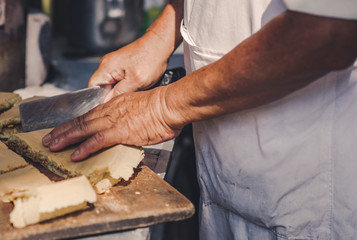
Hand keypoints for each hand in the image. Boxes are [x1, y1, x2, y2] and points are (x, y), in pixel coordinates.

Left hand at [42, 87, 182, 160]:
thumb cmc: (162, 108)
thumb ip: (131, 118)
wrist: (170, 105)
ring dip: (66, 138)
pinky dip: (85, 147)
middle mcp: (111, 111)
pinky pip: (98, 140)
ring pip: (84, 128)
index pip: (90, 114)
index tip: (65, 128)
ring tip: (53, 145)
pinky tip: (75, 154)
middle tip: (49, 138)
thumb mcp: (141, 108)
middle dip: (63, 130)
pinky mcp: (120, 131)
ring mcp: (114, 120)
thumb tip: (129, 127)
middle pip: (82, 120)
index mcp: (116, 105)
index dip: (75, 123)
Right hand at [89, 37, 167, 101]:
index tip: (107, 107)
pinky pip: (117, 80)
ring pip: (110, 84)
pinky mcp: (121, 66)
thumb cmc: (150, 59)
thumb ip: (119, 93)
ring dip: (119, 91)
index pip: (92, 87)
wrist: (159, 45)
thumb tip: (106, 103)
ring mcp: (113, 65)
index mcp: (106, 67)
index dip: (97, 99)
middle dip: (110, 96)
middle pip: (101, 87)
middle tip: (123, 101)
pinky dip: (124, 86)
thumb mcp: (136, 81)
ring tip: (131, 92)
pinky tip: (134, 87)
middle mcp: (107, 65)